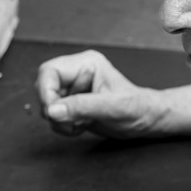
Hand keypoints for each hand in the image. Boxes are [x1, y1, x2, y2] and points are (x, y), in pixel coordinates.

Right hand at [36, 49, 167, 138]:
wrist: (147, 122)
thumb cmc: (138, 108)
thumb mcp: (112, 107)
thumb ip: (81, 107)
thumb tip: (52, 110)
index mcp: (86, 64)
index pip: (49, 71)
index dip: (45, 92)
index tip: (52, 111)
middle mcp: (76, 75)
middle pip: (44, 88)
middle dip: (53, 109)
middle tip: (70, 121)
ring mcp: (73, 91)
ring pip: (47, 104)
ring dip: (59, 120)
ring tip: (81, 124)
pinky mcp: (72, 106)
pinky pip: (54, 117)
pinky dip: (64, 126)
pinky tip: (82, 126)